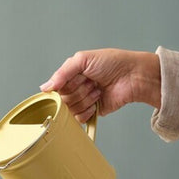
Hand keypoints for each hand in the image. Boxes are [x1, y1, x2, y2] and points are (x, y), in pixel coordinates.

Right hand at [40, 48, 160, 122]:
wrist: (133, 77)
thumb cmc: (114, 63)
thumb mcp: (84, 59)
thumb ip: (62, 72)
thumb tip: (45, 87)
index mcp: (72, 74)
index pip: (56, 87)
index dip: (64, 85)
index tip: (75, 79)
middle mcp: (76, 88)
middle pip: (62, 99)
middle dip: (78, 90)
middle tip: (90, 82)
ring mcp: (83, 101)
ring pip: (70, 110)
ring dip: (85, 99)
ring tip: (97, 90)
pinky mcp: (91, 113)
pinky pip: (79, 119)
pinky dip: (87, 112)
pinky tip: (96, 102)